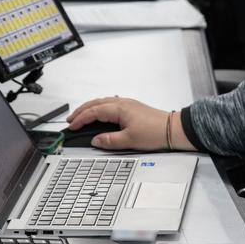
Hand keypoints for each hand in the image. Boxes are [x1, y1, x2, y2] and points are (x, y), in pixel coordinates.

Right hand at [66, 98, 195, 151]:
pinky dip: (100, 109)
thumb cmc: (155, 132)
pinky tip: (100, 115)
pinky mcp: (132, 108)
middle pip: (96, 103)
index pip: (93, 112)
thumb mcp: (129, 140)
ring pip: (103, 102)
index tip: (72, 126)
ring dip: (90, 108)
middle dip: (81, 111)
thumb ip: (109, 141)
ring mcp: (128, 104)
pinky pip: (110, 105)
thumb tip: (96, 140)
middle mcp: (122, 103)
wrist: (173, 130)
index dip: (80, 119)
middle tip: (71, 120)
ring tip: (81, 117)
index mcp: (119, 109)